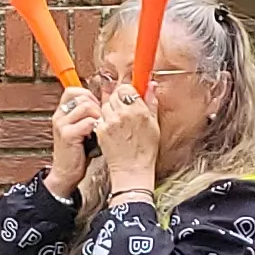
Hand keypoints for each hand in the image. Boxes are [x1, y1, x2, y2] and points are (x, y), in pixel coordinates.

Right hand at [45, 85, 104, 198]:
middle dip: (96, 106)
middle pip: (83, 97)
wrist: (66, 173)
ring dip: (98, 116)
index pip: (74, 91)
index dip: (88, 95)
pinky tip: (97, 136)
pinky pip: (88, 122)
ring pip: (86, 107)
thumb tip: (106, 101)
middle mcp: (59, 115)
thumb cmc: (78, 151)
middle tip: (100, 121)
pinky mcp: (67, 135)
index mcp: (62, 112)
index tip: (96, 108)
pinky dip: (97, 127)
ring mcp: (62, 124)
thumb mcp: (81, 129)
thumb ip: (88, 115)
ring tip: (100, 128)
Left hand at [96, 79, 160, 197]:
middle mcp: (124, 114)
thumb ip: (151, 102)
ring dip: (110, 111)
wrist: (132, 169)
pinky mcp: (101, 130)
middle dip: (117, 101)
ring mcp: (111, 122)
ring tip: (117, 123)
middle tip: (122, 112)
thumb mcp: (154, 124)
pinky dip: (104, 122)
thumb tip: (151, 84)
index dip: (126, 93)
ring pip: (105, 106)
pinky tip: (112, 130)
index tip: (128, 98)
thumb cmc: (145, 149)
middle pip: (114, 95)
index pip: (126, 88)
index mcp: (139, 110)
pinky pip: (100, 118)